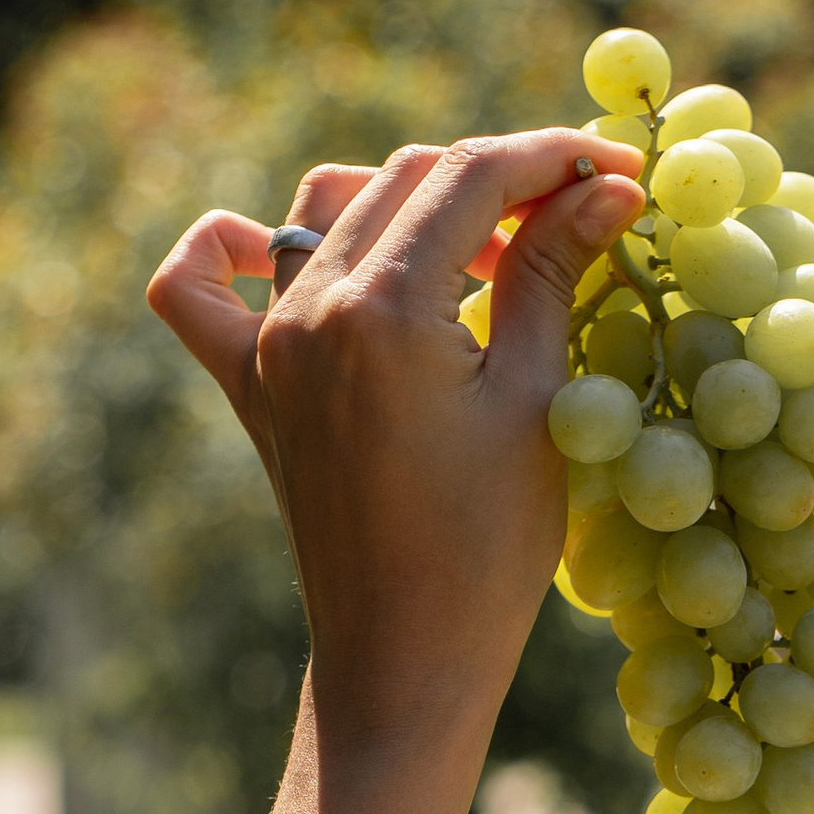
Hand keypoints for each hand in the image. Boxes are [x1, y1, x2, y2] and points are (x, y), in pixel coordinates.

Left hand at [147, 129, 644, 747]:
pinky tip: (272, 249)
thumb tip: (603, 185)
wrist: (404, 657)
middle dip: (493, 180)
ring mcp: (268, 345)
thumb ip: (554, 274)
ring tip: (478, 260)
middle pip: (403, 178)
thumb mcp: (537, 402)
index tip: (614, 168)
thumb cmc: (489, 548)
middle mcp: (308, 308)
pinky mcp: (249, 386)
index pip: (469, 176)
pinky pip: (198, 287)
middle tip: (572, 217)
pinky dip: (226, 248)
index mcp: (382, 308)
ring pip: (325, 208)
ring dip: (406, 205)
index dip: (550, 156)